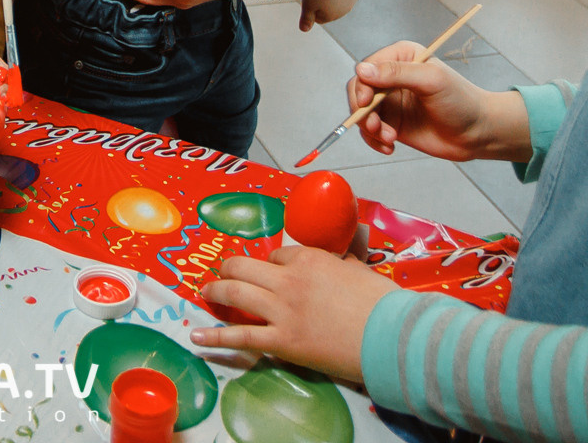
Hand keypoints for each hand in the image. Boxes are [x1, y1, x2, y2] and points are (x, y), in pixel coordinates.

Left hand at [189, 245, 392, 382]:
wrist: (390, 336)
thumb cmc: (381, 303)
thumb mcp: (360, 270)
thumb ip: (345, 259)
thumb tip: (351, 246)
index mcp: (309, 258)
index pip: (277, 253)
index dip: (271, 262)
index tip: (270, 270)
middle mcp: (288, 280)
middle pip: (244, 266)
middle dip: (230, 267)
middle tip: (223, 272)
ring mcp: (282, 311)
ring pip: (236, 293)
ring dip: (215, 290)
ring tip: (205, 292)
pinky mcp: (281, 342)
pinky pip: (240, 336)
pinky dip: (215, 337)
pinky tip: (197, 337)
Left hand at [299, 0, 360, 32]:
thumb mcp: (308, 4)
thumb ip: (306, 18)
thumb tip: (304, 30)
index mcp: (331, 16)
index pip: (319, 17)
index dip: (312, 8)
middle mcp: (344, 11)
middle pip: (331, 9)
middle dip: (324, 2)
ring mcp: (352, 0)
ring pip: (342, 0)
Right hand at [347, 40, 530, 161]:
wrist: (478, 133)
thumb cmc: (461, 101)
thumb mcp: (431, 81)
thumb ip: (397, 74)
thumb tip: (362, 71)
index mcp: (401, 57)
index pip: (368, 68)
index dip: (362, 86)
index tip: (368, 103)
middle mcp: (392, 78)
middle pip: (359, 90)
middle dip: (363, 111)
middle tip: (375, 127)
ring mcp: (391, 102)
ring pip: (362, 113)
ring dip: (370, 128)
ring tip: (389, 139)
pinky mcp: (393, 123)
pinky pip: (370, 131)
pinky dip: (374, 141)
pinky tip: (389, 146)